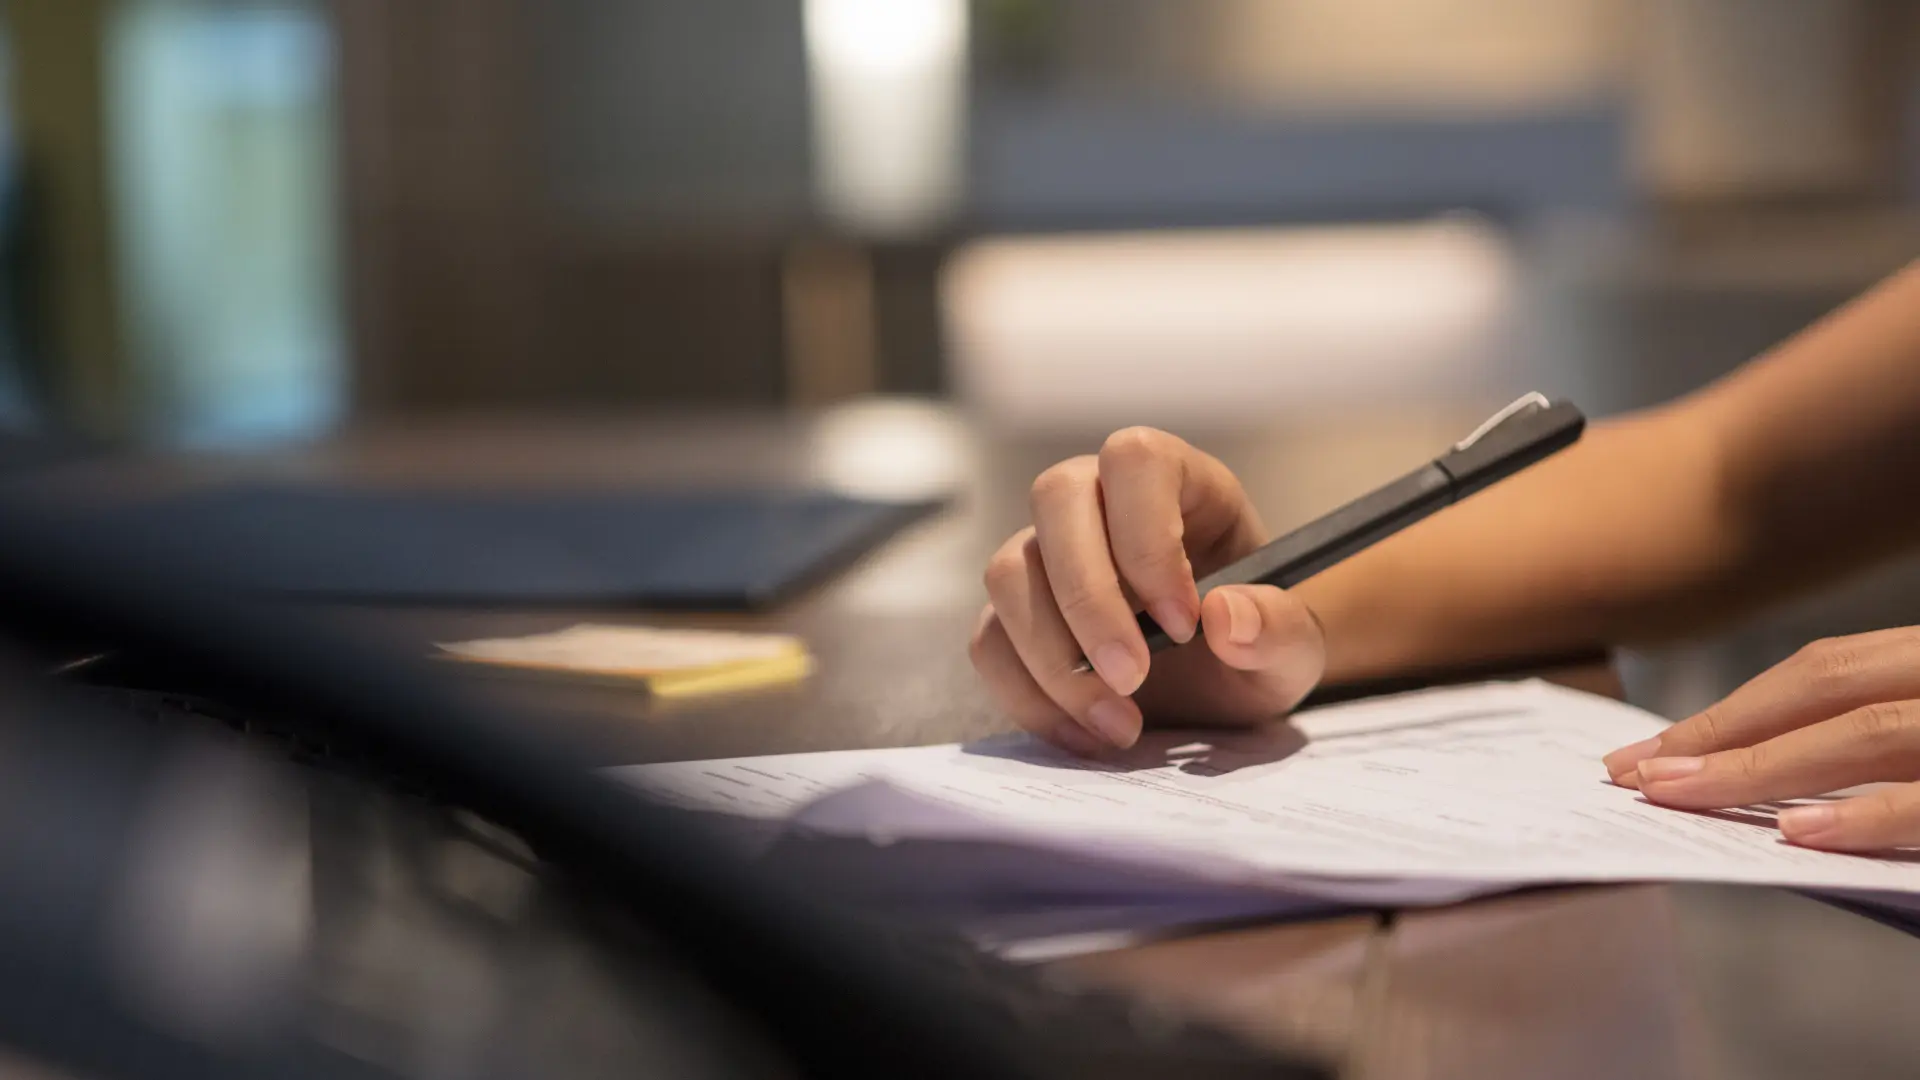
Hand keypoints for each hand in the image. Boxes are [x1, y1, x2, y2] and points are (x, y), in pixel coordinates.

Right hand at [969, 428, 1326, 754]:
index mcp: (1178, 481)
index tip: (1183, 623)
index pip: (1136, 461)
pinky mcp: (1015, 615)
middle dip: (1088, 600)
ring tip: (1120, 723)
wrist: (1226, 688)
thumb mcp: (1295, 649)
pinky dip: (1031, 697)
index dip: (1148, 535)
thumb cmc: (1259, 645)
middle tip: (1133, 679)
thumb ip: (1280, 629)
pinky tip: (1090, 733)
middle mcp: (1100, 499)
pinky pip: (991, 642)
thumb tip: (1226, 616)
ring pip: (1008, 572)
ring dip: (1054, 659)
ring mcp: (1047, 553)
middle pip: (1055, 499)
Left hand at [1603, 628, 1919, 851]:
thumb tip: (1761, 783)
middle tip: (1634, 775)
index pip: (1822, 673)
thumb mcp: (1918, 736)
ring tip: (1679, 794)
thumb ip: (1871, 747)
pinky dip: (1861, 814)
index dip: (1731, 711)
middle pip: (1824, 688)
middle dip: (1720, 732)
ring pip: (1865, 731)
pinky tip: (1793, 829)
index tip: (1648, 753)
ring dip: (1762, 765)